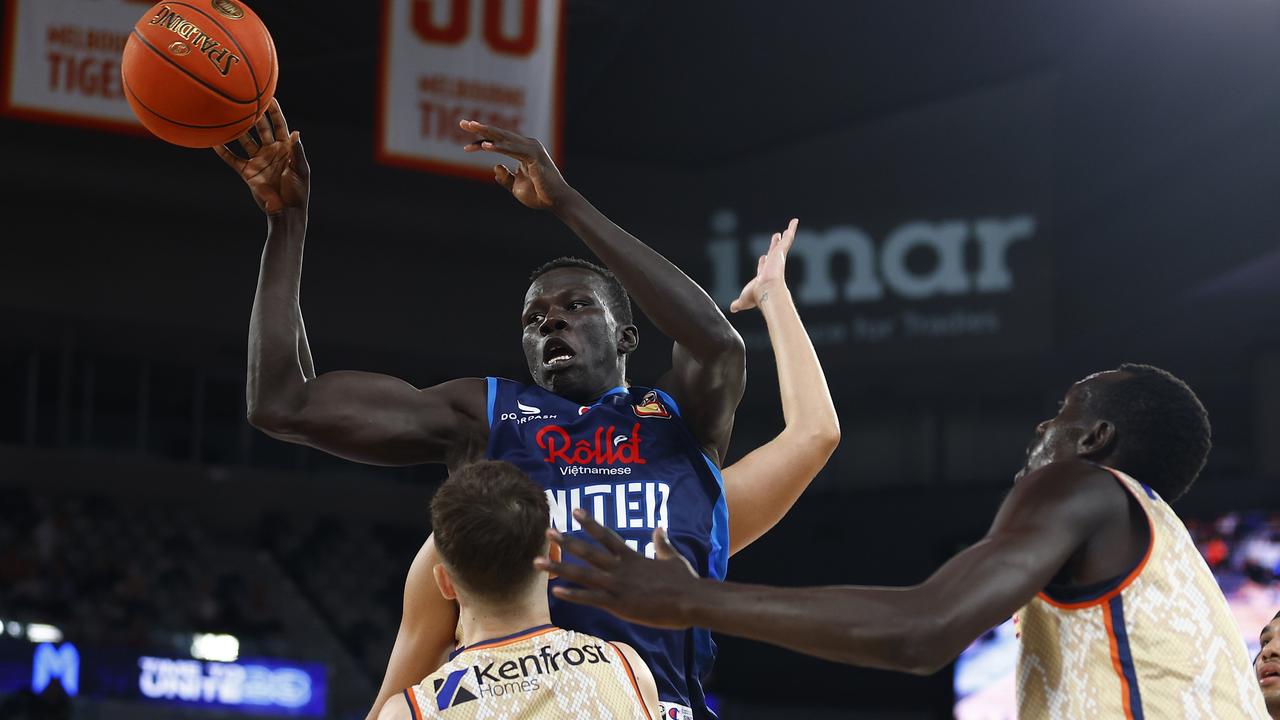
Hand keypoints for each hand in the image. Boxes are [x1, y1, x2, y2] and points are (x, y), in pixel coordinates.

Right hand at [215, 98, 308, 214]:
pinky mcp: (248, 172)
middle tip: (243, 99)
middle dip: (253, 114)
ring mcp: (258, 160)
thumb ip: (297, 151)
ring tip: (226, 115)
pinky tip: (214, 141)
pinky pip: (233, 159)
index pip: (279, 124)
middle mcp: (271, 150)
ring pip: (245, 140)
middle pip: (260, 128)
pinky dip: (223, 151)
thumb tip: (296, 133)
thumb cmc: (298, 190)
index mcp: (286, 147)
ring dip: (236, 130)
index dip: (274, 111)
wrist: (286, 211)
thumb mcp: (300, 169)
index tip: (267, 96)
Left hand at [459, 119, 570, 209]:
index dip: (482, 143)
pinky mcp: (535, 156)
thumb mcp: (516, 186)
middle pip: (500, 135)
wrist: (556, 203)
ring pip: (505, 138)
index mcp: (523, 151)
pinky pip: (513, 149)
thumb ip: (505, 177)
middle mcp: (528, 145)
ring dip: (487, 132)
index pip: (499, 142)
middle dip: (481, 128)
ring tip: (472, 127)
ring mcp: (532, 149)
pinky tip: (485, 146)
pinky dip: (499, 147)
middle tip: (463, 123)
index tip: (466, 147)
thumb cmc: (539, 195)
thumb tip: (495, 166)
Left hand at [535, 509, 700, 629]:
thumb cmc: (685, 581)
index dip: (589, 523)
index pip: (606, 536)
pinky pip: (590, 598)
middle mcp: (620, 568)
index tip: (575, 511)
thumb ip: (662, 543)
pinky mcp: (619, 604)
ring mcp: (617, 586)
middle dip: (566, 542)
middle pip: (587, 552)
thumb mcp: (672, 557)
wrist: (690, 600)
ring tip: (538, 562)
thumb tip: (659, 528)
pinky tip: (555, 591)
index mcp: (632, 557)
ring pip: (582, 574)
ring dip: (558, 567)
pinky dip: (572, 594)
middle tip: (547, 532)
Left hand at [730, 218, 797, 312]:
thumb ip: (738, 304)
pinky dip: (792, 229)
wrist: (767, 291)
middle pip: (774, 253)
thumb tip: (732, 309)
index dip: (763, 263)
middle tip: (776, 237)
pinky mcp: (782, 251)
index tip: (762, 257)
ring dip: (787, 235)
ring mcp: (778, 258)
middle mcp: (773, 266)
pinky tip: (795, 220)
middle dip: (775, 246)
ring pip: (784, 244)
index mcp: (764, 275)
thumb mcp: (744, 300)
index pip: (764, 266)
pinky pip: (788, 237)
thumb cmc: (757, 297)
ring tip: (790, 226)